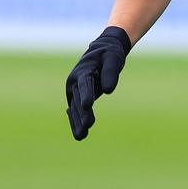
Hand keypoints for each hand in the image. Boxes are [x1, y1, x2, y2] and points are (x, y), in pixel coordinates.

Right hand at [65, 26, 131, 140]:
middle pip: (79, 98)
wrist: (101, 51)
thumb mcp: (113, 58)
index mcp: (83, 70)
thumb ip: (111, 72)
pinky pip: (75, 111)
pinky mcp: (76, 97)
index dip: (85, 94)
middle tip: (88, 126)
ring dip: (78, 122)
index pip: (84, 83)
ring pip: (75, 108)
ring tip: (81, 137)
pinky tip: (80, 134)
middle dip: (82, 113)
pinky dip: (77, 122)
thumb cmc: (109, 54)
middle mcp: (74, 81)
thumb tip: (108, 91)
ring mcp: (73, 90)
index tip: (86, 106)